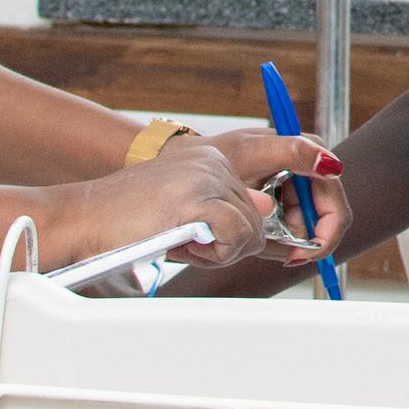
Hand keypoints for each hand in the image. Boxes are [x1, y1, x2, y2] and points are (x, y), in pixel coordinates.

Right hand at [48, 132, 342, 269]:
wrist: (81, 218)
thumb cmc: (132, 223)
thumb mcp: (194, 217)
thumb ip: (237, 217)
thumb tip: (278, 229)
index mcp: (222, 154)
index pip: (295, 153)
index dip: (321, 187)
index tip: (326, 221)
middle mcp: (221, 156)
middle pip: (292, 192)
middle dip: (308, 228)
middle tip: (301, 255)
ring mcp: (210, 173)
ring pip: (258, 228)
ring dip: (232, 250)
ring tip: (193, 247)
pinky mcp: (198, 198)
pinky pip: (237, 236)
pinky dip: (217, 252)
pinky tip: (188, 248)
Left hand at [171, 129, 351, 265]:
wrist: (190, 168)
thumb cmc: (219, 154)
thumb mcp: (252, 152)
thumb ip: (294, 153)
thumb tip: (331, 165)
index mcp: (312, 156)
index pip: (335, 209)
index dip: (323, 237)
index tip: (296, 255)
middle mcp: (311, 174)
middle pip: (323, 225)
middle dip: (299, 240)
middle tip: (269, 246)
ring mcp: (298, 191)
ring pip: (305, 233)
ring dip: (283, 241)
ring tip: (255, 232)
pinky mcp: (286, 205)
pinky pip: (290, 235)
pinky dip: (274, 240)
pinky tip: (255, 231)